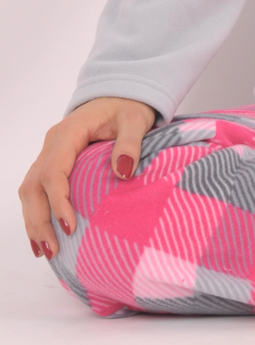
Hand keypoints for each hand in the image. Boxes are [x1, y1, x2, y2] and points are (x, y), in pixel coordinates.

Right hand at [19, 96, 155, 260]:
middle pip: (34, 185)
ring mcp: (49, 152)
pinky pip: (36, 189)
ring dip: (33, 221)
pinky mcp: (52, 161)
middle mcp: (52, 143)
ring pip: (29, 190)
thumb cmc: (128, 107)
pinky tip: (41, 235)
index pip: (53, 172)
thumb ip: (130, 144)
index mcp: (69, 132)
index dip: (58, 201)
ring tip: (44, 250)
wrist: (121, 94)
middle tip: (52, 250)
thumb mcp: (136, 121)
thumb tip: (122, 172)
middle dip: (40, 220)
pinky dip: (35, 212)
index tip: (70, 226)